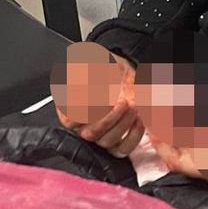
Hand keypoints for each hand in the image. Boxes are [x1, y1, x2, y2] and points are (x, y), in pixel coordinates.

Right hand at [51, 42, 143, 157]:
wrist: (128, 74)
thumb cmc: (109, 67)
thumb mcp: (96, 60)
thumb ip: (87, 68)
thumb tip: (85, 79)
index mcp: (70, 106)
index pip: (69, 120)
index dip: (83, 113)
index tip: (99, 99)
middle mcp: (83, 124)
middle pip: (89, 134)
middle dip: (108, 119)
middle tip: (121, 101)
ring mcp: (100, 134)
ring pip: (106, 142)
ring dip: (122, 124)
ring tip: (132, 106)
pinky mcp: (118, 140)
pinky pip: (124, 148)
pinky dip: (134, 135)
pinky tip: (138, 118)